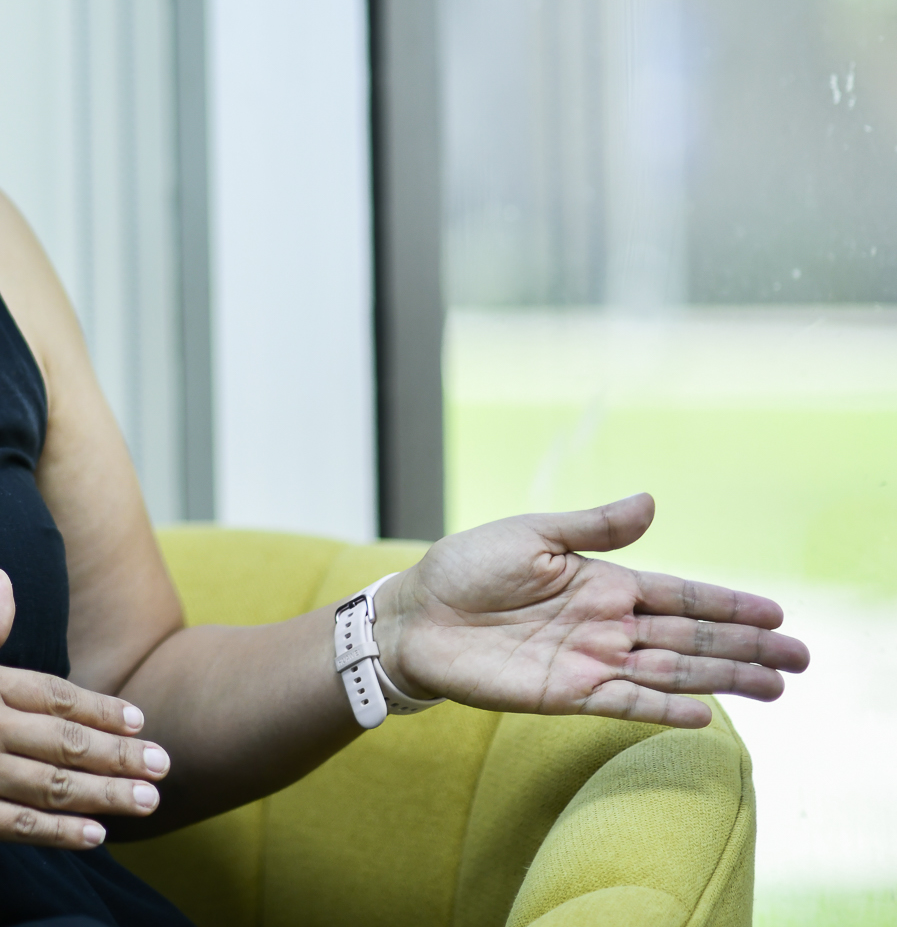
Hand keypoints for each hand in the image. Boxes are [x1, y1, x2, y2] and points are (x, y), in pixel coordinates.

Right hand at [0, 570, 170, 847]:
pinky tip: (95, 835)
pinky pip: (22, 826)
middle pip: (68, 742)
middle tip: (165, 764)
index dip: (103, 709)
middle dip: (122, 755)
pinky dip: (62, 831)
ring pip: (55, 786)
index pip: (57, 695)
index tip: (140, 719)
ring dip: (108, 794)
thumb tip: (3, 580)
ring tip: (148, 800)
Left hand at [374, 493, 810, 727]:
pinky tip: (704, 712)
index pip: (679, 594)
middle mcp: (606, 625)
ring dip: (722, 679)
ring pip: (670, 671)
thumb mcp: (530, 534)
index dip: (727, 604)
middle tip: (799, 658)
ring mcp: (590, 661)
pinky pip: (625, 702)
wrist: (415, 615)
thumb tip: (652, 501)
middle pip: (689, 636)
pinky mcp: (565, 695)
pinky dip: (664, 708)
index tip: (776, 613)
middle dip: (744, 647)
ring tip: (774, 687)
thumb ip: (593, 527)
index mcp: (602, 582)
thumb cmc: (466, 568)